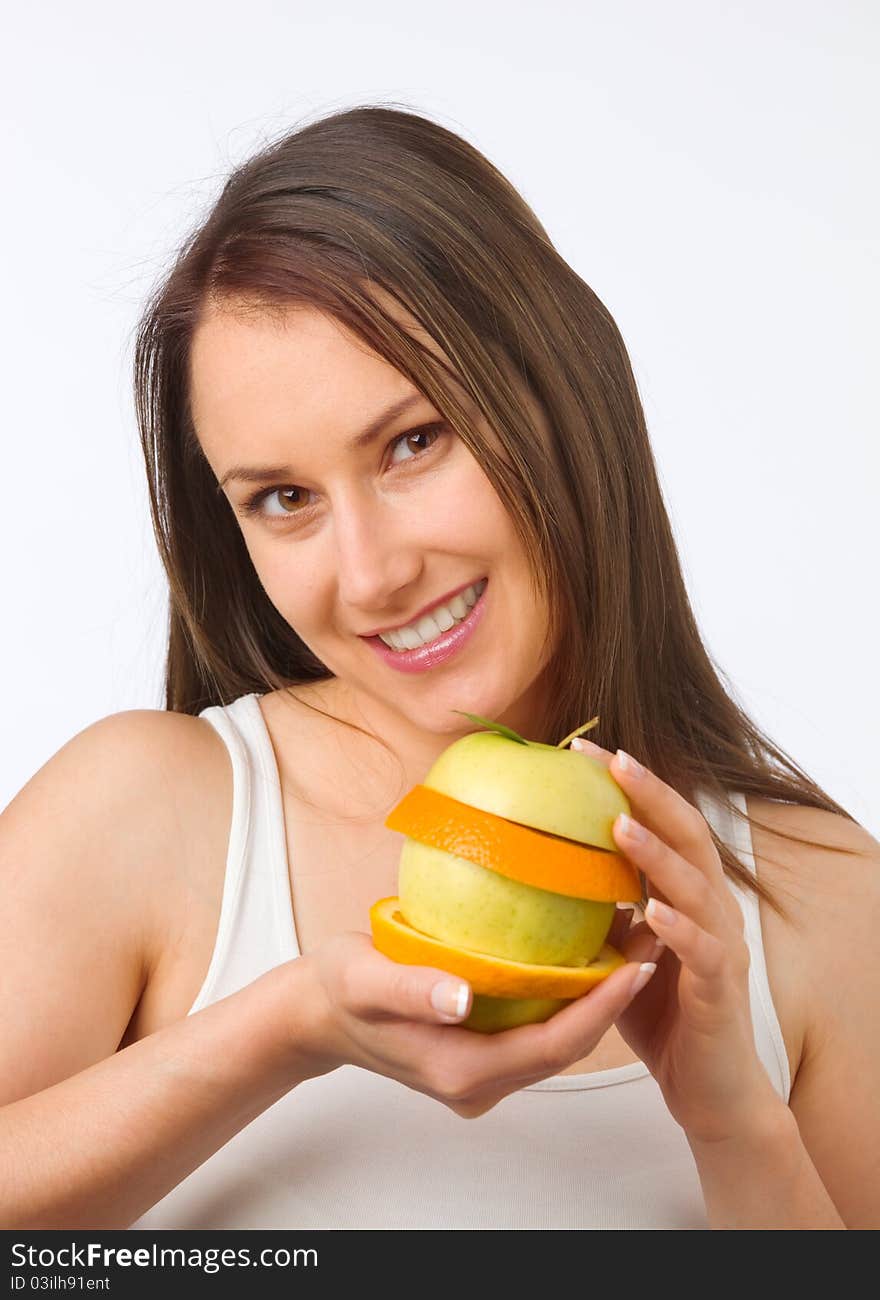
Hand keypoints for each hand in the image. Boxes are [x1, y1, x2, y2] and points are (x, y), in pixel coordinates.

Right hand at [293, 929, 657, 1118]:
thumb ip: (410, 990)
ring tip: (631, 946)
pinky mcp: (478, 1055)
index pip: (552, 1045)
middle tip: (652, 947)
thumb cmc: (336, 990)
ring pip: (555, 1042)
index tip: (637, 966)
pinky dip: (565, 999)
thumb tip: (460, 997)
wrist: (314, 1013)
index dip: (600, 1008)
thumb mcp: (363, 981)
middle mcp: (478, 1082)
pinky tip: (580, 956)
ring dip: (595, 1000)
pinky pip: (537, 1032)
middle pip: (565, 1047)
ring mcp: (479, 1074)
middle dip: (614, 1003)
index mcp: (459, 1071)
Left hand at [570, 736, 781, 1143]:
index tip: (584, 751)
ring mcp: (722, 944)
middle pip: (688, 834)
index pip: (663, 821)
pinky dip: (678, 927)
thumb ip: (598, 910)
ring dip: (657, 854)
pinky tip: (651, 911)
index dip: (630, 784)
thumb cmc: (660, 1012)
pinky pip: (702, 950)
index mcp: (688, 891)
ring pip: (696, 884)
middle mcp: (711, 906)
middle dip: (648, 794)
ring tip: (620, 826)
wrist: (709, 1087)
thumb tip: (540, 870)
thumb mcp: (619, 950)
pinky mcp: (721, 987)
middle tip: (608, 760)